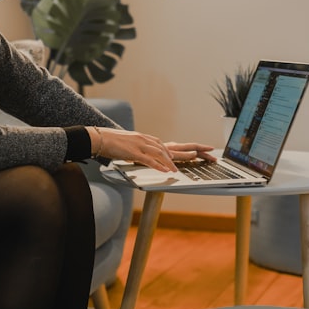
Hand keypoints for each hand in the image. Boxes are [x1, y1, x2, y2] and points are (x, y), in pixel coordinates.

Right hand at [94, 129, 214, 171]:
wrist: (99, 138)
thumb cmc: (114, 144)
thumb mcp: (133, 148)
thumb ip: (144, 153)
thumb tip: (152, 160)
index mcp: (150, 141)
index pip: (173, 146)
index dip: (189, 148)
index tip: (202, 150)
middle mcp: (149, 141)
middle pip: (174, 147)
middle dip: (193, 150)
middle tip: (209, 151)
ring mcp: (141, 146)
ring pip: (162, 154)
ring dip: (174, 161)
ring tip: (186, 165)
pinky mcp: (133, 152)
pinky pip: (148, 160)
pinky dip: (158, 165)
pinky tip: (166, 170)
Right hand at [96, 128, 176, 171]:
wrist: (99, 138)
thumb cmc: (107, 140)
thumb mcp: (123, 141)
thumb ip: (130, 145)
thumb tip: (130, 152)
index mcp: (138, 136)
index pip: (156, 141)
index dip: (165, 149)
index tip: (170, 155)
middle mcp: (141, 139)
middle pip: (160, 148)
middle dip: (169, 157)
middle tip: (174, 165)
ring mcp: (138, 145)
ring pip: (158, 154)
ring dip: (168, 162)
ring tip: (173, 170)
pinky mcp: (134, 153)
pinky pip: (150, 161)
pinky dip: (159, 166)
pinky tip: (164, 170)